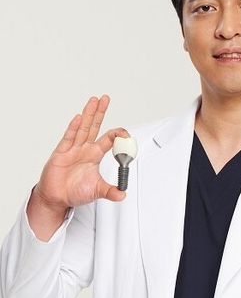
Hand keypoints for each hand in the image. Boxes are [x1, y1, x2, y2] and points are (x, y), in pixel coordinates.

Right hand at [28, 96, 127, 239]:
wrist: (57, 199)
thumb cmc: (75, 191)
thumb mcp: (97, 190)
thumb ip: (111, 191)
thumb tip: (123, 194)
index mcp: (94, 154)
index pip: (108, 138)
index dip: (118, 135)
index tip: (126, 134)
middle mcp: (84, 148)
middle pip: (94, 126)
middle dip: (100, 112)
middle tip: (105, 98)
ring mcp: (73, 149)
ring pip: (83, 128)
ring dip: (89, 114)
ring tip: (94, 100)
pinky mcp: (61, 154)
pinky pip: (69, 139)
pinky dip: (74, 128)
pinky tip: (79, 118)